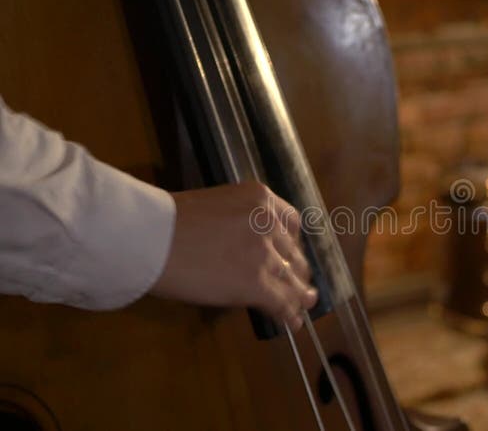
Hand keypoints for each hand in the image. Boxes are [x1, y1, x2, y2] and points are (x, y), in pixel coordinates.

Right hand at [150, 182, 316, 331]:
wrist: (150, 237)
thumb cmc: (167, 221)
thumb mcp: (215, 207)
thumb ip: (239, 223)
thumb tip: (244, 249)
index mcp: (261, 198)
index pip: (291, 223)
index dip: (292, 244)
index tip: (289, 255)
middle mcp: (270, 223)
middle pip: (293, 252)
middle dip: (296, 271)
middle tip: (298, 284)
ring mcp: (266, 254)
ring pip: (292, 279)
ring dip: (298, 295)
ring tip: (303, 305)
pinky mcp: (257, 283)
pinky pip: (281, 302)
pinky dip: (288, 314)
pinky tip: (292, 322)